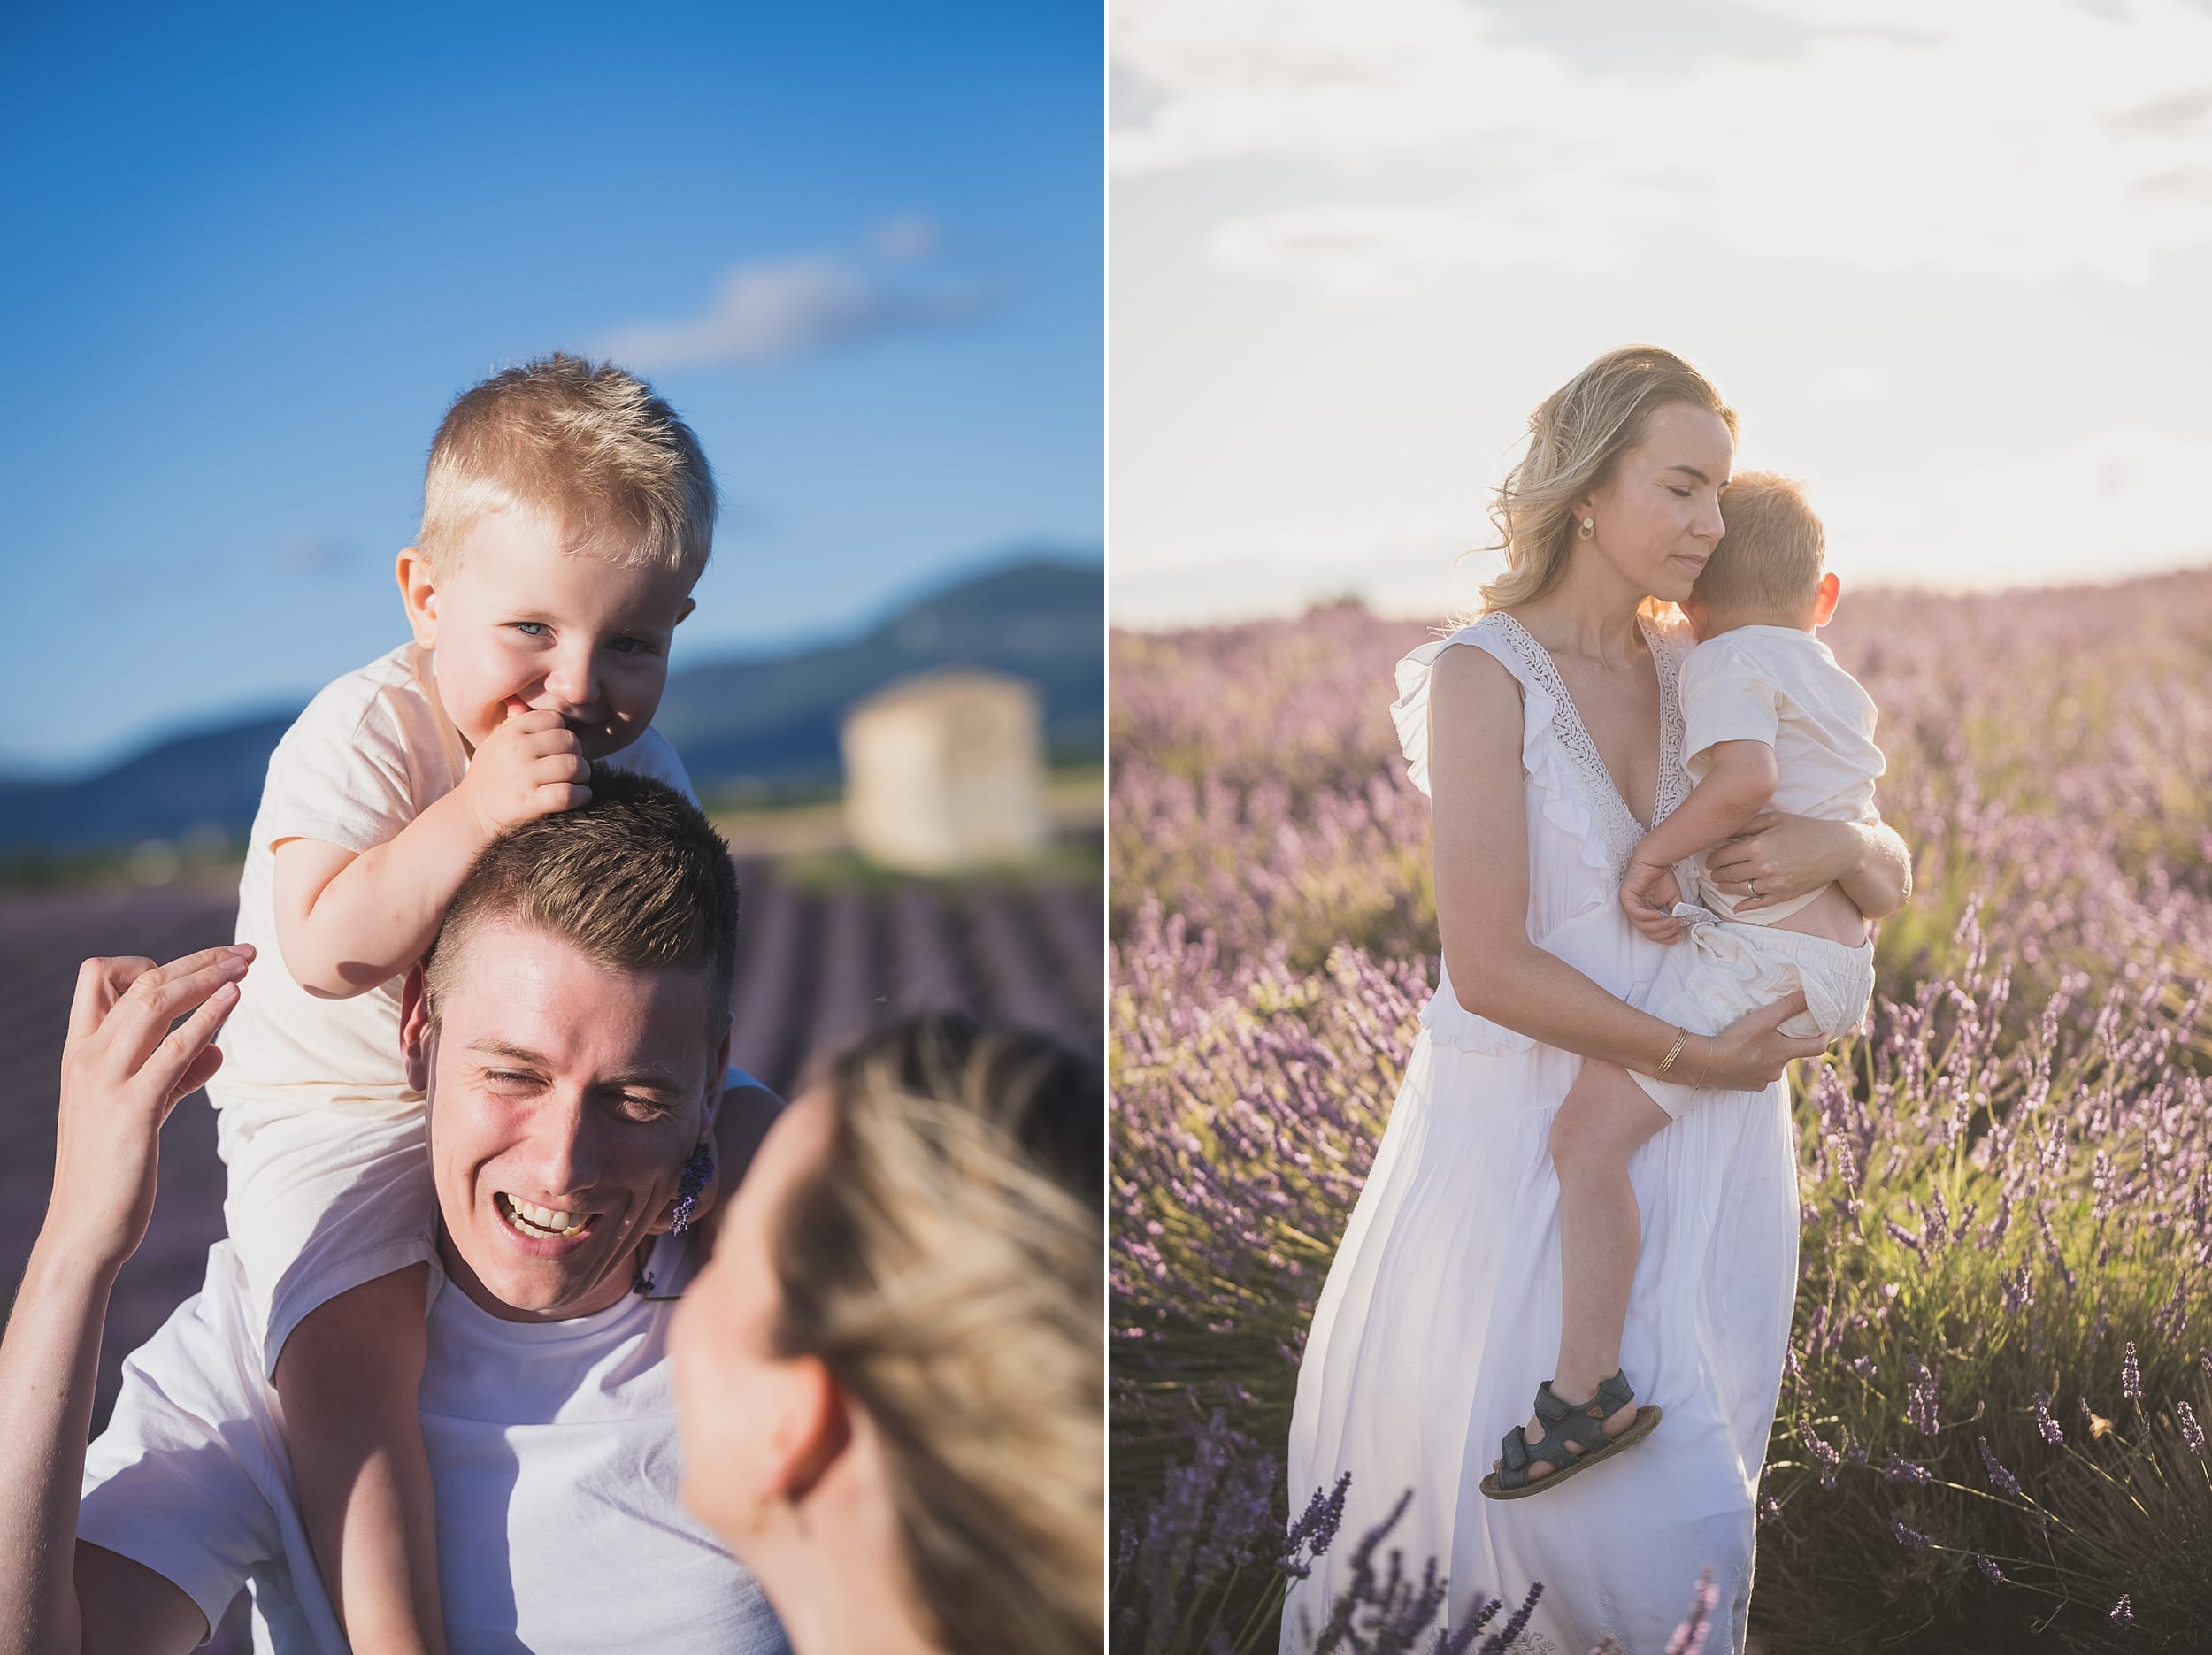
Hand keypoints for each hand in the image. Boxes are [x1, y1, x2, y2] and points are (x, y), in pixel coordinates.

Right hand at [52, 946, 251, 1272]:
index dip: (146, 962)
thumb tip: (215, 1050)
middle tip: (244, 952)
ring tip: (245, 964)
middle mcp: (88, 1058)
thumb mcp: (143, 1110)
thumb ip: (174, 1076)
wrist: (85, 1228)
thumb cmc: (113, 1168)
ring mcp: (106, 1081)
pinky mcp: (132, 1108)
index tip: (196, 968)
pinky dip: (206, 1018)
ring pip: (153, 1003)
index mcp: (81, 1053)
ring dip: (205, 976)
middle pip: (139, 982)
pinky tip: (234, 1000)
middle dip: (196, 960)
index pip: (97, 979)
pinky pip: (173, 1050)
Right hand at [457, 707, 589, 839]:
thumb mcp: (497, 741)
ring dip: (582, 775)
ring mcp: (524, 777)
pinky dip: (580, 795)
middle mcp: (517, 750)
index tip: (558, 746)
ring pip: (574, 765)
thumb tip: (531, 696)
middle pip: (570, 740)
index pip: (554, 718)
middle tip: (570, 765)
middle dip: (576, 753)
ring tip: (575, 780)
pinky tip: (579, 795)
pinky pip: (568, 793)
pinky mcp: (530, 803)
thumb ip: (517, 720)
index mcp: (511, 732)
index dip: (562, 731)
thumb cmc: (490, 774)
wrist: (471, 812)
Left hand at [1619, 858, 1682, 942]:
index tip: (1678, 937)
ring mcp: (1629, 905)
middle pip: (1647, 932)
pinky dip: (1648, 917)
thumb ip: (1675, 914)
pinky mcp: (1626, 897)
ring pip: (1641, 925)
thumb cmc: (1662, 877)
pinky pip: (1635, 913)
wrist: (1656, 860)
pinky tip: (1660, 915)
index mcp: (1645, 914)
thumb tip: (1680, 927)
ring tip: (1672, 921)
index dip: (1665, 938)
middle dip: (1664, 932)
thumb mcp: (1673, 900)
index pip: (1651, 933)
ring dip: (1659, 926)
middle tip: (1677, 927)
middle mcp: (1636, 912)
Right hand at [1688, 990, 1828, 1091]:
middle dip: (1787, 1043)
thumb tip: (1811, 994)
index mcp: (1784, 1053)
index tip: (1826, 1027)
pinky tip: (1741, 1057)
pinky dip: (1754, 1065)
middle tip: (1776, 1030)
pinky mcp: (1748, 1086)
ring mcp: (1763, 1081)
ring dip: (1768, 1054)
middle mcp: (1778, 1071)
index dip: (1824, 1036)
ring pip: (1773, 1065)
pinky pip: (1758, 1074)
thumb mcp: (1763, 1019)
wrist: (1706, 1063)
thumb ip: (1788, 1007)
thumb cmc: (1736, 1039)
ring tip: (1752, 1043)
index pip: (1817, 1047)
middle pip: (1790, 1055)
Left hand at [1704, 812, 1856, 912]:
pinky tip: (1736, 907)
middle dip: (1716, 873)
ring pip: (1739, 890)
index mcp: (1757, 845)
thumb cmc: (1805, 829)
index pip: (1723, 855)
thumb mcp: (1775, 819)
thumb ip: (1747, 825)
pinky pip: (1759, 904)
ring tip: (1721, 884)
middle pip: (1728, 873)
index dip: (1712, 858)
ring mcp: (1773, 883)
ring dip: (1726, 888)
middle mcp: (1763, 866)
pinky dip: (1745, 907)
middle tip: (1712, 872)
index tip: (1709, 858)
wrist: (1838, 849)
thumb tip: (1723, 831)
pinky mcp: (1784, 895)